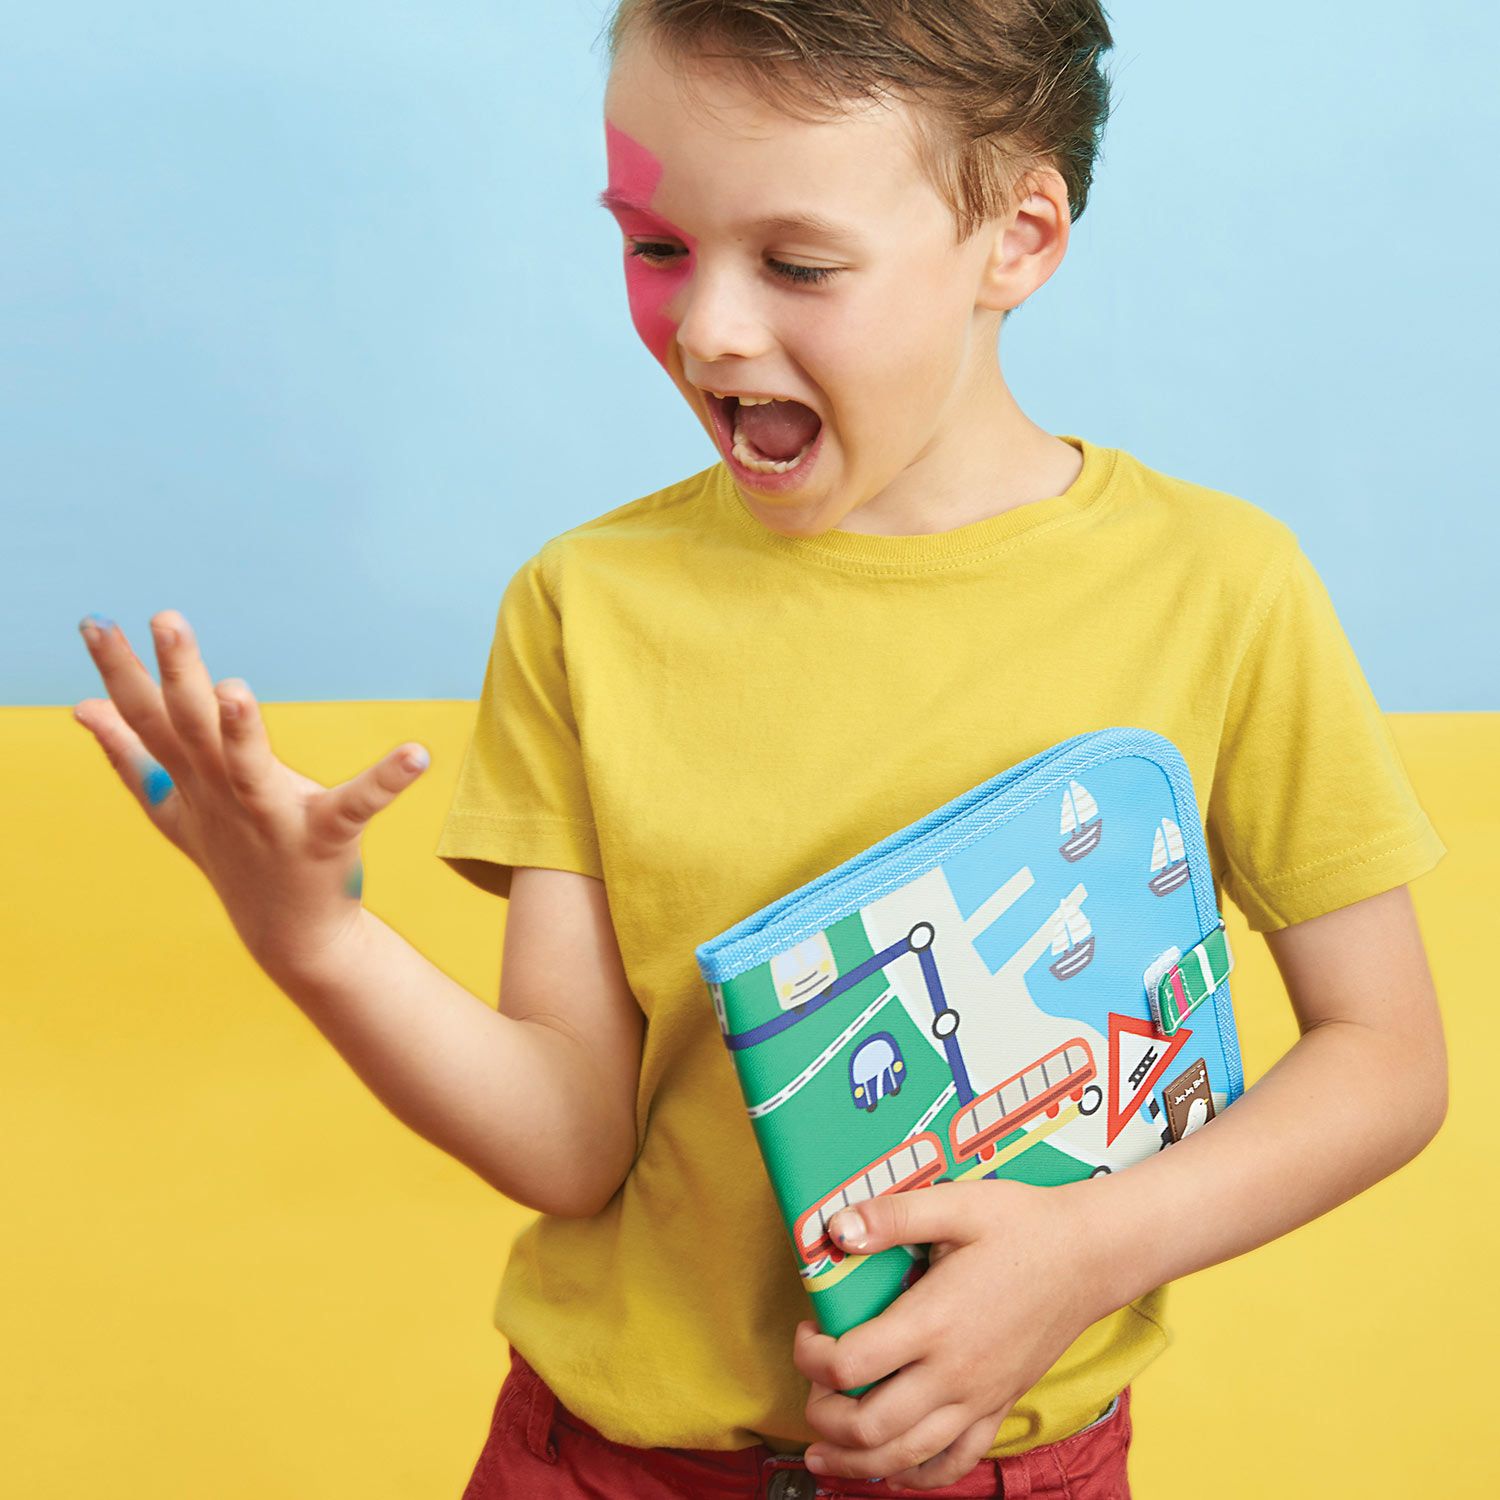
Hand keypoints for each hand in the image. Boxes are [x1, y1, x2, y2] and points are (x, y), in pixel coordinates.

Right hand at [73, 609, 428, 983]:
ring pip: (248, 768)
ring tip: (237, 689)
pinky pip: (356, 806)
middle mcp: (223, 794)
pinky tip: (416, 755)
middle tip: (166, 618)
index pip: (147, 718)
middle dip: (179, 674)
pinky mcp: (324, 838)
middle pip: (193, 728)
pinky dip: (386, 781)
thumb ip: (130, 754)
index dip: (119, 671)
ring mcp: (271, 818)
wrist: (287, 932)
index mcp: (193, 778)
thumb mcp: (174, 805)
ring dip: (241, 730)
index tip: (93, 621)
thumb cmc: (234, 855)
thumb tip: (82, 707)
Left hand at [791, 1178, 1113, 1492]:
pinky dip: (918, 1476)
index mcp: (933, 1321)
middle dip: (823, 1417)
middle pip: (869, 1426)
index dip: (811, 1356)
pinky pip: (956, 1463)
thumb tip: (837, 1227)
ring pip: (906, 1458)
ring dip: (857, 1463)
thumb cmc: (1022, 1226)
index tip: (808, 1331)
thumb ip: (893, 1216)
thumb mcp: (956, 1204)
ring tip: (823, 1453)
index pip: (850, 1364)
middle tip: (811, 1389)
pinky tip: (894, 1471)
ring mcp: (978, 1398)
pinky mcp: (999, 1407)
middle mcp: (953, 1372)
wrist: (1089, 1257)